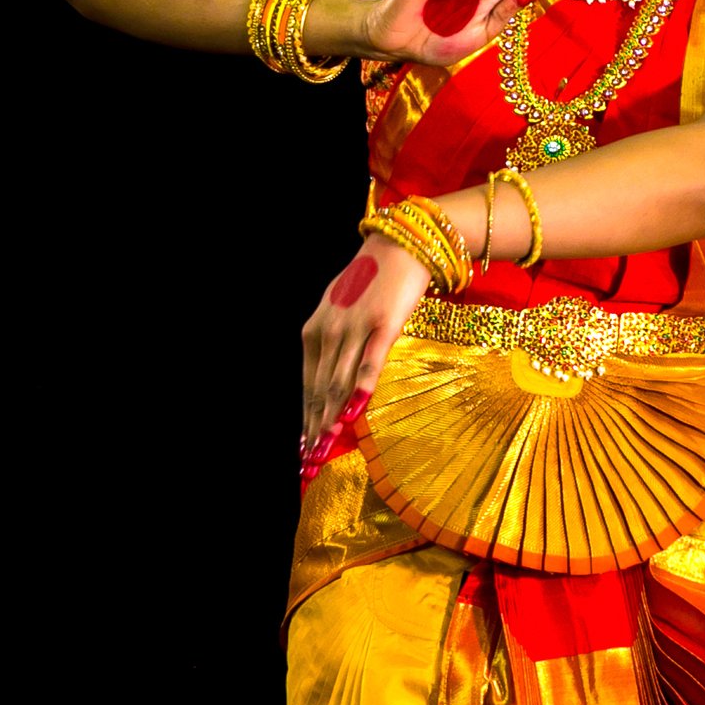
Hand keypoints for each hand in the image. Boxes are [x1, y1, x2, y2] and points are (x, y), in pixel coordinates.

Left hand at [299, 234, 429, 475]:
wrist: (401, 246)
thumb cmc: (372, 280)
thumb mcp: (340, 309)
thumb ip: (333, 341)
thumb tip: (331, 379)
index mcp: (315, 330)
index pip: (308, 383)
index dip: (305, 416)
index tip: (304, 445)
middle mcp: (329, 331)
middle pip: (321, 388)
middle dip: (315, 425)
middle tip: (312, 458)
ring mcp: (355, 328)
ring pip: (340, 381)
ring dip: (332, 416)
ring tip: (327, 445)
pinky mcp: (384, 325)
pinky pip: (370, 362)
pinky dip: (361, 389)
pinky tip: (355, 411)